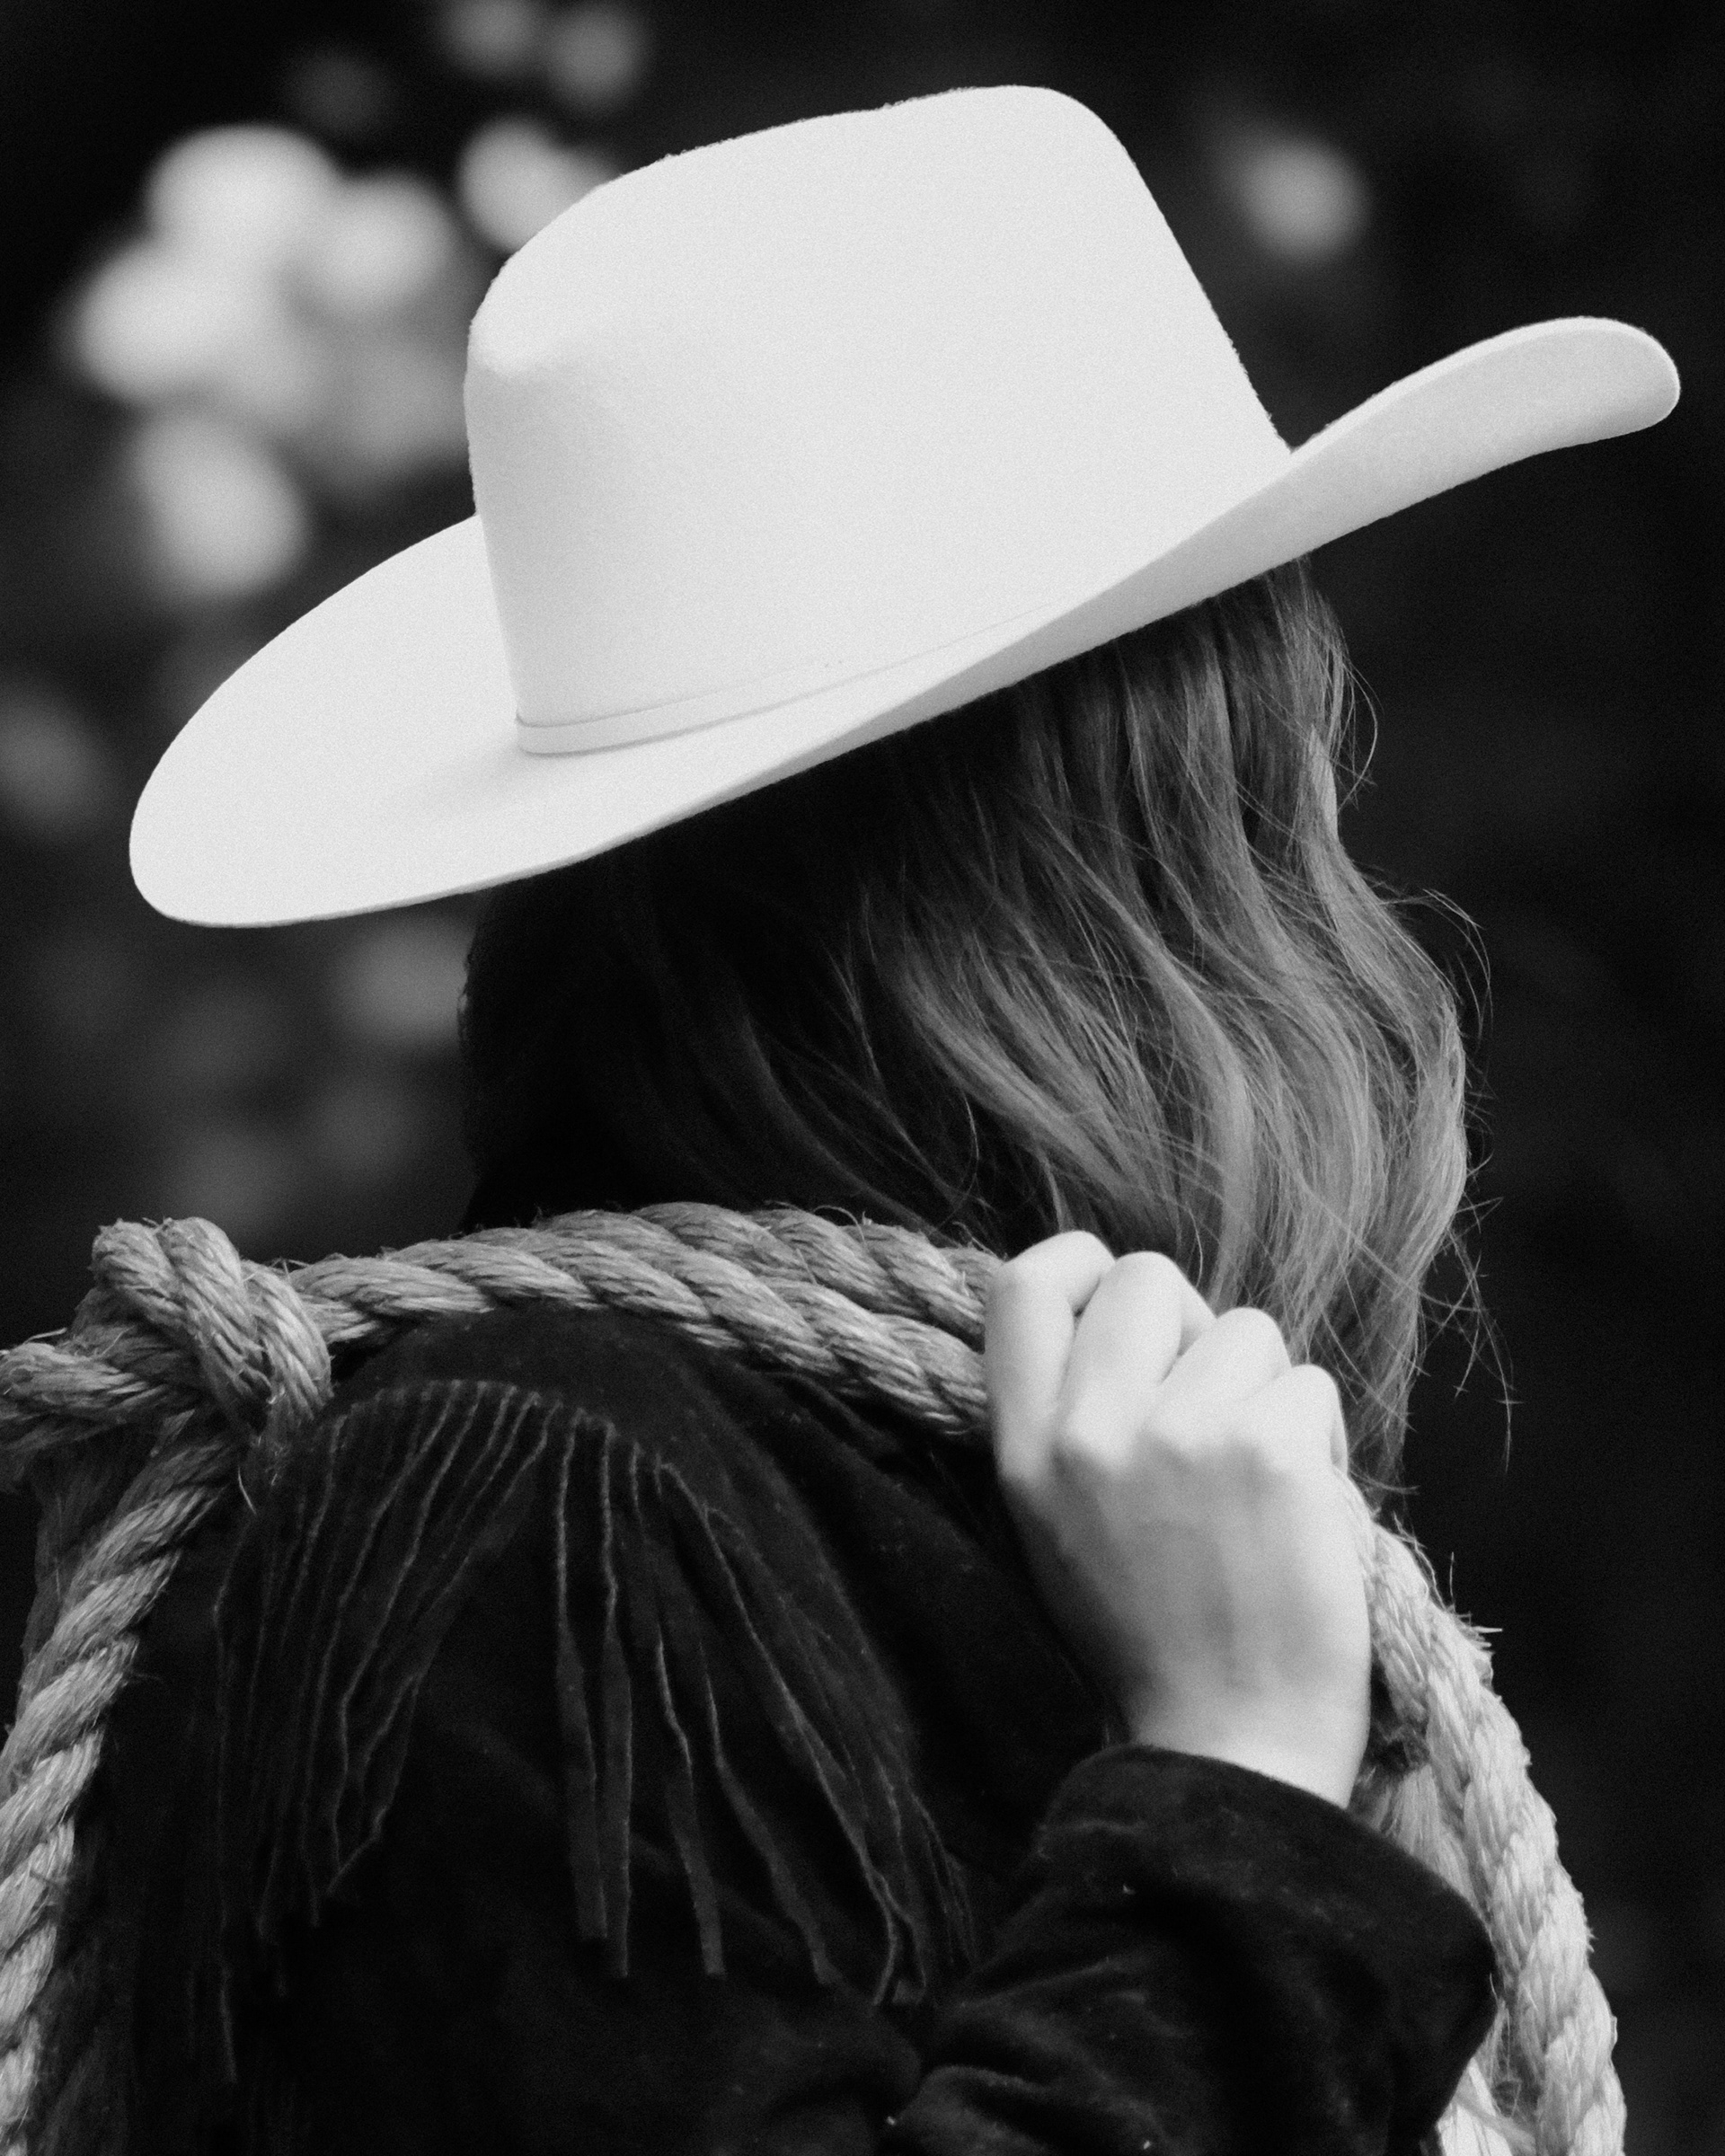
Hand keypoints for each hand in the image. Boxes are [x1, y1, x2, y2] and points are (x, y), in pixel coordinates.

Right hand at [985, 1233, 1371, 1807]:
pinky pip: (1311, 1387)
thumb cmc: (1152, 1640)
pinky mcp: (1271, 1452)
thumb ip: (1070, 1417)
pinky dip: (1321, 1445)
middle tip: (1210, 1406)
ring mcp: (1181, 1435)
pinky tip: (1303, 1517)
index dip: (1078, 1267)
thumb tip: (1121, 1313)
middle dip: (1192, 1326)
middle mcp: (1091, 1430)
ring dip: (1267, 1393)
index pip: (1022, 1283)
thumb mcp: (1054, 1524)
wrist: (1229, 1749)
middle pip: (1144, 1276)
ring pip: (1247, 1330)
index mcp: (1025, 1449)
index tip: (1119, 1308)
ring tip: (1258, 1488)